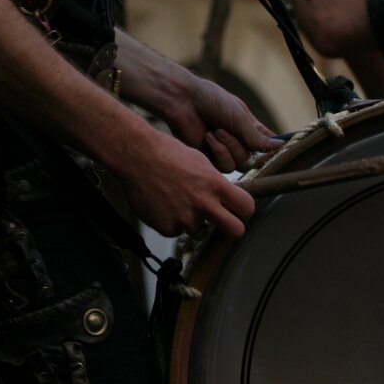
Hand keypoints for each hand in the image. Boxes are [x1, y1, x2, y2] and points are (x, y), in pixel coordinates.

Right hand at [116, 128, 256, 237]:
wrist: (137, 155)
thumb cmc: (167, 153)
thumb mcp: (200, 161)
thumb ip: (216, 182)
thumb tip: (227, 196)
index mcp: (215, 184)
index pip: (247, 207)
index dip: (244, 211)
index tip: (238, 210)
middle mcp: (203, 204)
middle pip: (235, 231)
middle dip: (231, 228)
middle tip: (222, 221)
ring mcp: (185, 218)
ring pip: (199, 230)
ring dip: (192, 221)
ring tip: (177, 200)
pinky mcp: (166, 227)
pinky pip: (176, 231)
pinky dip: (171, 221)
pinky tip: (163, 203)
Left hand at [162, 72, 279, 173]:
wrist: (184, 102)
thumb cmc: (212, 101)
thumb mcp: (239, 116)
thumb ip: (257, 136)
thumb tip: (279, 146)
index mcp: (249, 128)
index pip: (267, 144)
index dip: (272, 149)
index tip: (276, 151)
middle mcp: (239, 141)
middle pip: (252, 159)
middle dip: (239, 145)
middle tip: (224, 128)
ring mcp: (225, 151)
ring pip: (238, 165)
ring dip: (227, 147)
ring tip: (215, 131)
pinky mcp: (210, 159)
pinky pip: (223, 167)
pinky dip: (217, 151)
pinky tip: (207, 137)